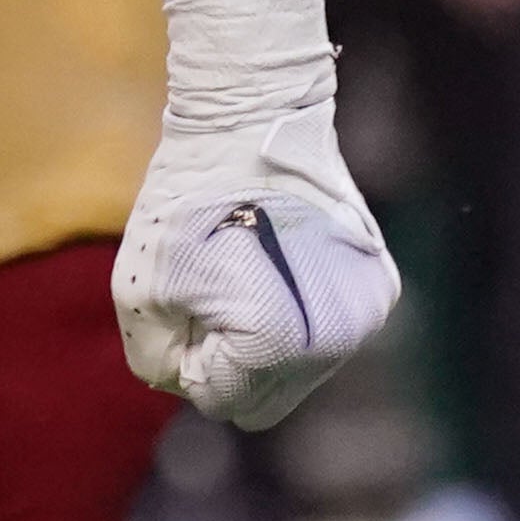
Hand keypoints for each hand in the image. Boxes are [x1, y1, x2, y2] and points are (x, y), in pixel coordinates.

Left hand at [114, 0, 398, 429]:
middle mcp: (334, 342)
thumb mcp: (140, 288)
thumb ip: (155, 359)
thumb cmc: (188, 201)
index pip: (218, 398)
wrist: (253, 122)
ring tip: (243, 273)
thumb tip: (187, 385)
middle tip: (207, 296)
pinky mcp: (379, 288)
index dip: (188, 355)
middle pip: (264, 398)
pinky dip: (298, 315)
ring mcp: (364, 316)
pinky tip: (277, 265)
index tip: (182, 300)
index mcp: (276, 345)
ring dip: (264, 342)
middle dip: (228, 361)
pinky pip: (327, 335)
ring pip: (299, 372)